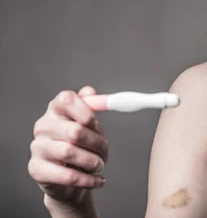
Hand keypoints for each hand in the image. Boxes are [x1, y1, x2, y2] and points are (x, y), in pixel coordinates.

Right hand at [28, 86, 108, 207]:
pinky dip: (88, 179)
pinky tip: (97, 180)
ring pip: (70, 152)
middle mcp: (43, 125)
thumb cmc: (82, 145)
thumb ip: (91, 105)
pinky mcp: (36, 169)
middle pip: (74, 130)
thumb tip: (90, 92)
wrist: (69, 177)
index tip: (97, 124)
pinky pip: (67, 175)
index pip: (67, 100)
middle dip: (97, 143)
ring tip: (100, 165)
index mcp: (56, 108)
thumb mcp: (90, 123)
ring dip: (92, 161)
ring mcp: (37, 147)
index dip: (87, 112)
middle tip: (105, 151)